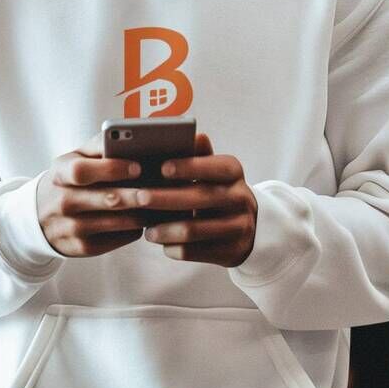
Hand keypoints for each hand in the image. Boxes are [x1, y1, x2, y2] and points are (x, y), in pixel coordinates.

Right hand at [36, 137, 146, 257]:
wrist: (40, 217)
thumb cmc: (69, 180)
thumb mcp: (74, 158)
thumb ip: (99, 146)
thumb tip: (132, 138)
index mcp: (61, 173)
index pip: (82, 171)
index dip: (111, 169)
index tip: (137, 167)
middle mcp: (64, 202)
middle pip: (107, 199)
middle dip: (136, 195)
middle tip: (158, 189)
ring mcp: (72, 228)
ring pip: (119, 222)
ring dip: (143, 213)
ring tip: (160, 202)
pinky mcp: (84, 248)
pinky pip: (120, 238)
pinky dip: (137, 228)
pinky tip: (147, 217)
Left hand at [140, 134, 256, 267]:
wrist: (250, 227)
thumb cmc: (218, 190)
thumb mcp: (213, 171)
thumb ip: (198, 155)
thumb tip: (190, 135)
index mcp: (233, 172)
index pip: (213, 166)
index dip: (188, 167)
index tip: (162, 168)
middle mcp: (240, 197)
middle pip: (199, 198)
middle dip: (166, 198)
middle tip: (138, 197)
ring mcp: (238, 226)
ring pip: (195, 230)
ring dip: (166, 229)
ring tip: (146, 230)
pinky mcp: (231, 251)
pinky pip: (197, 252)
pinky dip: (175, 248)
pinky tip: (161, 243)